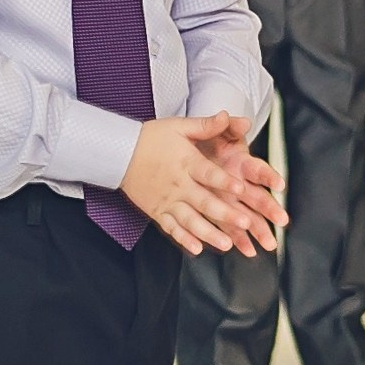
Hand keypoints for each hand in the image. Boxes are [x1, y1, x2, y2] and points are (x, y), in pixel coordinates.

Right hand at [119, 113, 283, 257]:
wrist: (119, 153)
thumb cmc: (150, 138)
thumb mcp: (179, 126)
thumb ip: (206, 125)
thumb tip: (228, 115)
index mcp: (186, 163)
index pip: (209, 174)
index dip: (225, 181)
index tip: (242, 188)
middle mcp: (178, 184)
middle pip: (204, 202)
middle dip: (226, 214)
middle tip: (245, 223)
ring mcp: (167, 201)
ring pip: (191, 221)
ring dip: (209, 233)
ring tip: (227, 243)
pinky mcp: (157, 211)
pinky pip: (171, 229)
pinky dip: (184, 239)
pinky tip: (197, 248)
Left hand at [197, 115, 288, 235]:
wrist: (194, 152)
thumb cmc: (210, 141)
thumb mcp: (217, 131)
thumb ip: (228, 126)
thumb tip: (242, 120)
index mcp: (241, 163)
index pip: (258, 169)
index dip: (269, 175)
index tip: (279, 183)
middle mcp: (240, 183)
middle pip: (258, 197)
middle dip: (270, 208)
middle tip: (281, 219)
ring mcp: (231, 199)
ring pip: (248, 216)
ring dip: (259, 230)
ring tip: (269, 243)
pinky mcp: (221, 211)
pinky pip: (230, 227)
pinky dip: (239, 239)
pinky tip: (247, 250)